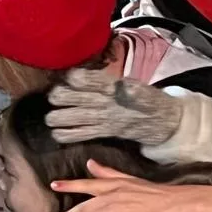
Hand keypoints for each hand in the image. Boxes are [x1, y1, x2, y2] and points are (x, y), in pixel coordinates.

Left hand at [45, 67, 181, 146]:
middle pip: (68, 97)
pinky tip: (57, 132)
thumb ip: (114, 81)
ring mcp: (101, 119)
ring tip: (52, 115)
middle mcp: (103, 102)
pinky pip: (77, 135)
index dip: (69, 77)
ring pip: (67, 117)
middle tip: (54, 95)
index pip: (81, 78)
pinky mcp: (101, 133)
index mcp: (110, 85)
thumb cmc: (144, 98)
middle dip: (56, 95)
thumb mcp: (135, 83)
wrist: (159, 121)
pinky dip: (63, 134)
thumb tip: (108, 82)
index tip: (65, 76)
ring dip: (55, 116)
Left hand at [46, 160, 211, 211]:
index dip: (70, 185)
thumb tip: (90, 164)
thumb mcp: (129, 179)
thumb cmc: (155, 192)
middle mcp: (114, 195)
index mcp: (114, 185)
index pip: (88, 184)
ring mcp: (122, 209)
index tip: (53, 185)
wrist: (180, 202)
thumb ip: (108, 173)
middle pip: (85, 206)